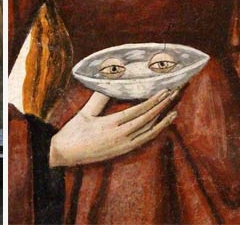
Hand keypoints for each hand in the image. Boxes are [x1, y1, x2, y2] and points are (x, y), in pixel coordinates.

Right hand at [49, 89, 178, 166]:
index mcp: (110, 124)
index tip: (164, 90)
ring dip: (163, 120)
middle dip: (163, 105)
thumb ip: (98, 99)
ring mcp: (123, 145)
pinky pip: (143, 140)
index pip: (138, 110)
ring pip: (149, 131)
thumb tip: (108, 84)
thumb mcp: (84, 113)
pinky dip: (154, 132)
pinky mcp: (123, 151)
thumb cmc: (72, 132)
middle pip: (148, 119)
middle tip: (175, 93)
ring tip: (174, 110)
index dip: (153, 100)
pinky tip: (161, 125)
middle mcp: (120, 135)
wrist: (64, 154)